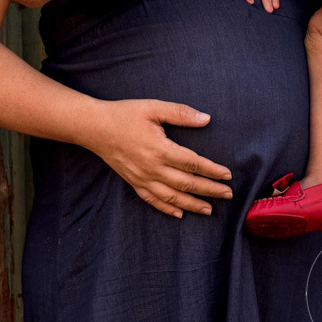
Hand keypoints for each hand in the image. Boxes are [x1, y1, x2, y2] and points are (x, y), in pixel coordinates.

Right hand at [82, 99, 232, 217]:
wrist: (93, 127)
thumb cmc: (125, 114)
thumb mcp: (153, 107)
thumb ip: (181, 113)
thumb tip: (206, 119)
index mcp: (159, 149)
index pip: (193, 164)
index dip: (212, 170)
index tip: (227, 175)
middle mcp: (151, 168)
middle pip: (186, 184)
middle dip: (209, 190)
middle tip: (227, 194)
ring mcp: (141, 178)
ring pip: (171, 197)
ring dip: (192, 204)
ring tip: (209, 209)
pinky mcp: (133, 182)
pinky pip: (152, 200)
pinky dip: (167, 208)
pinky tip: (180, 213)